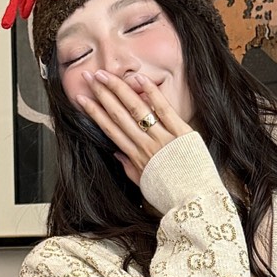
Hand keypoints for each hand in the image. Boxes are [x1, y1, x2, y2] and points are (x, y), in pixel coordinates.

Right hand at [75, 70, 194, 184]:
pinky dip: (151, 93)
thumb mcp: (145, 184)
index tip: (81, 98)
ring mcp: (163, 138)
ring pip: (136, 109)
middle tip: (88, 75)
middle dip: (101, 94)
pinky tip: (138, 79)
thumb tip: (116, 153)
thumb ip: (130, 168)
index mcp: (135, 156)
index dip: (94, 112)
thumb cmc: (171, 194)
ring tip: (104, 74)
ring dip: (118, 89)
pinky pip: (164, 109)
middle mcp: (145, 145)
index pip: (110, 129)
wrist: (195, 202)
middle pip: (118, 115)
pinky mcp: (182, 133)